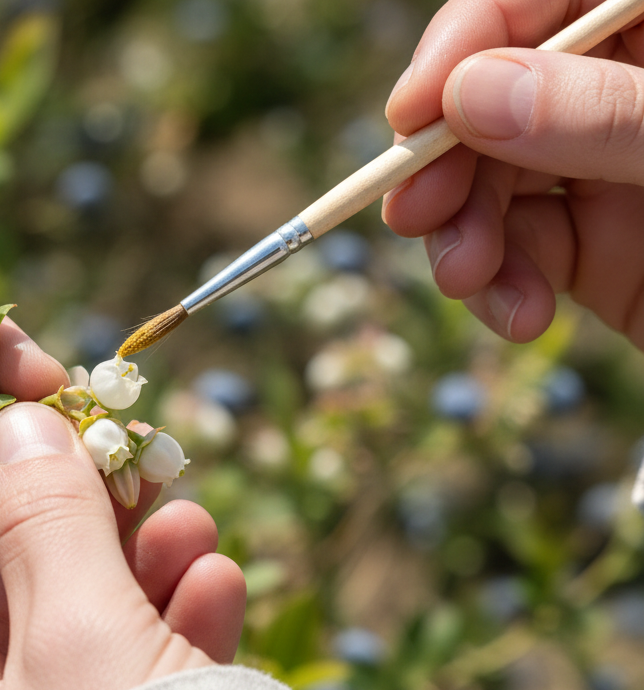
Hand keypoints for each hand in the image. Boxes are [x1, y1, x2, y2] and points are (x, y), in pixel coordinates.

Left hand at [0, 403, 245, 689]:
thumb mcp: (78, 636)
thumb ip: (44, 521)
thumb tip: (21, 421)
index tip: (22, 430)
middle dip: (69, 526)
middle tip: (119, 458)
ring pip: (70, 644)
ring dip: (135, 573)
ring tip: (187, 513)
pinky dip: (169, 636)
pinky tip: (214, 582)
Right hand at [381, 0, 643, 345]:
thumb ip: (599, 114)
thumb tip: (467, 94)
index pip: (533, 1)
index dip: (463, 42)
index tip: (411, 111)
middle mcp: (619, 92)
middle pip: (490, 99)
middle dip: (443, 164)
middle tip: (416, 213)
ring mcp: (602, 169)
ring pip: (486, 181)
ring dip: (459, 237)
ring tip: (467, 280)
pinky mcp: (594, 245)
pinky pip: (515, 252)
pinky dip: (496, 288)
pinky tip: (519, 316)